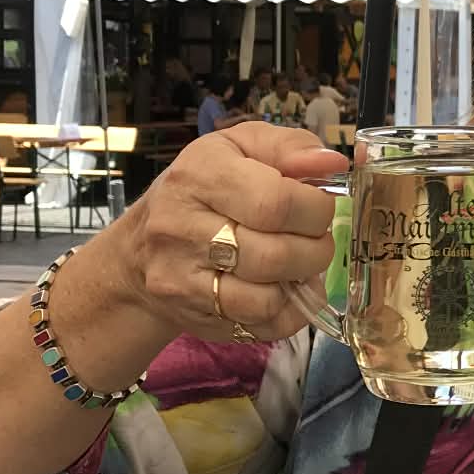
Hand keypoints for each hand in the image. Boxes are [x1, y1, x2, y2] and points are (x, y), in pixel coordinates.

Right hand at [103, 123, 343, 345]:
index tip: (320, 208)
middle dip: (315, 249)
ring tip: (300, 264)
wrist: (140, 250)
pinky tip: (286, 290)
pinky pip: (261, 326)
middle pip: (275, 255)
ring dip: (301, 283)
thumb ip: (291, 147)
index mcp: (199, 175)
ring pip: (266, 299)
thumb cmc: (204, 189)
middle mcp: (181, 228)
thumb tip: (333, 164)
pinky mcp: (194, 316)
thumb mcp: (241, 147)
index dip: (315, 210)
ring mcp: (182, 279)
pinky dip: (288, 312)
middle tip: (317, 239)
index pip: (275, 202)